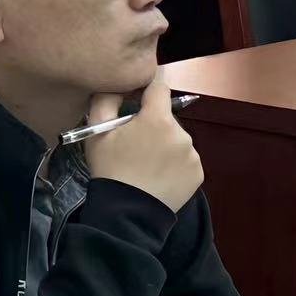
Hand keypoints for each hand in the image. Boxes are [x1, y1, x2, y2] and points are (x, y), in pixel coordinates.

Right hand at [82, 71, 202, 213]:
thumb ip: (106, 99)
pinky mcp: (198, 173)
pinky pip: (184, 159)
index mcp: (158, 119)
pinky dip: (173, 163)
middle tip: (133, 143)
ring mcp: (193, 155)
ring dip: (163, 144)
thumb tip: (119, 83)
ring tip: (145, 163)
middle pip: (165, 117)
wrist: (127, 212)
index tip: (138, 94)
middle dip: (152, 124)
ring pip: (176, 139)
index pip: (159, 87)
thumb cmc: (110, 168)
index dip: (147, 87)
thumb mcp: (97, 131)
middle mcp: (182, 133)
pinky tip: (157, 175)